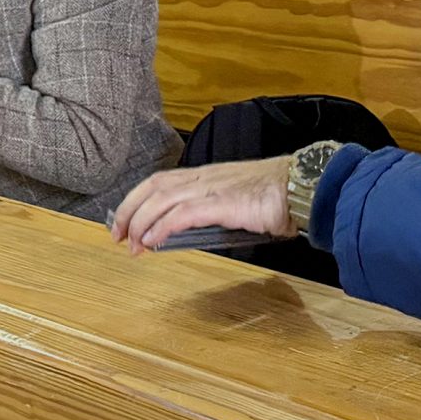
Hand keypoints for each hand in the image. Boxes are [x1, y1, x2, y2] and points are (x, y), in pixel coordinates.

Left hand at [108, 157, 294, 254]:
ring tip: (131, 243)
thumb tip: (190, 234)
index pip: (159, 181)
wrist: (303, 188)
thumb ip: (213, 214)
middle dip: (130, 210)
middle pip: (153, 187)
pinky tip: (152, 241)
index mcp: (206, 176)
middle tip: (117, 235)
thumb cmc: (276, 197)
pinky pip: (182, 213)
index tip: (125, 222)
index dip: (137, 199)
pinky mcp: (222, 203)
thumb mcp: (236, 203)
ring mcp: (212, 189)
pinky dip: (162, 226)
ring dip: (141, 222)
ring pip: (162, 199)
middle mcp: (203, 178)